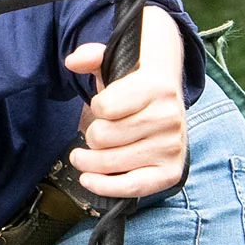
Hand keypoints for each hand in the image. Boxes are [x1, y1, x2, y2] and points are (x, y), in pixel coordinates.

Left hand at [63, 9, 189, 201]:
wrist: (171, 104)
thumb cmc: (137, 89)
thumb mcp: (116, 66)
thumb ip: (92, 56)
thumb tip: (73, 62)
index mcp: (156, 87)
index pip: (104, 107)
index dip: (96, 107)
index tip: (104, 107)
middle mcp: (168, 117)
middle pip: (102, 137)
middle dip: (92, 135)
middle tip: (97, 134)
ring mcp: (171, 146)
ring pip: (110, 162)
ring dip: (90, 161)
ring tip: (85, 156)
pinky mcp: (171, 171)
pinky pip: (131, 187)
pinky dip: (105, 187)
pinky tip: (89, 179)